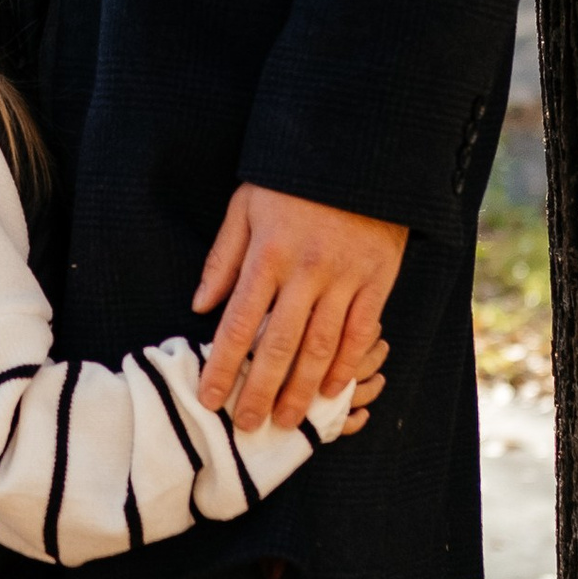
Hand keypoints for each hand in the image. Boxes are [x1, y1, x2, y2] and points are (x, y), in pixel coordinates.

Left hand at [194, 184, 406, 433]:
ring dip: (303, 389)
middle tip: (248, 426)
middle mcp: (305, 271)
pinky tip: (333, 389)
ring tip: (290, 421)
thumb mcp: (246, 206)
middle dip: (261, 391)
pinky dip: (347, 364)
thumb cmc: (291, 183)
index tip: (209, 398)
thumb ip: (223, 258)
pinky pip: (361, 331)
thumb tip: (200, 306)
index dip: (222, 365)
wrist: (357, 153)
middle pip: (279, 345)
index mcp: (267, 254)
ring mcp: (345, 277)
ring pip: (321, 346)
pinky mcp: (377, 279)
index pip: (238, 322)